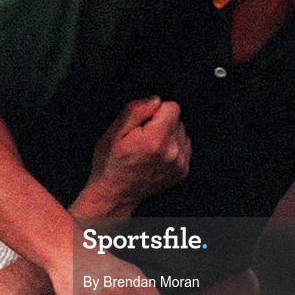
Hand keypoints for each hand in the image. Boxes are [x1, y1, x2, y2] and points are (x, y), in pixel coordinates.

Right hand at [84, 97, 190, 216]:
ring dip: (168, 135)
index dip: (156, 110)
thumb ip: (136, 111)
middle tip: (142, 137)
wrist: (115, 194)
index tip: (143, 123)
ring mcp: (179, 164)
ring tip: (149, 148)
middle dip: (162, 122)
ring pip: (182, 132)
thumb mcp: (114, 132)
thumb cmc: (111, 162)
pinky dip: (173, 147)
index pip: (172, 107)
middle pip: (178, 120)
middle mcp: (172, 153)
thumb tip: (156, 100)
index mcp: (155, 141)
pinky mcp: (182, 171)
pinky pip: (184, 146)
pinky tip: (157, 155)